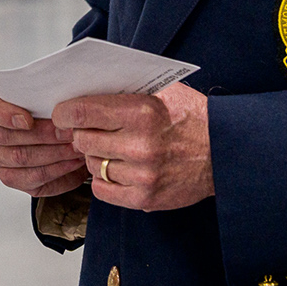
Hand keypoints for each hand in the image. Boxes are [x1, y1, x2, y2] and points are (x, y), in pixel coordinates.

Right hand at [0, 86, 88, 197]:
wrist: (58, 132)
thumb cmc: (49, 107)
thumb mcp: (45, 93)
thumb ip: (45, 91)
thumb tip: (62, 95)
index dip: (5, 115)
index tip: (27, 120)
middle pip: (7, 137)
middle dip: (43, 135)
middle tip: (68, 132)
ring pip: (20, 158)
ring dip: (54, 153)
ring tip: (76, 147)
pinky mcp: (11, 177)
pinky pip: (32, 177)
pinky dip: (57, 170)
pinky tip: (74, 162)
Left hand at [54, 82, 212, 212]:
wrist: (224, 151)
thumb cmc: (191, 116)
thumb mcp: (162, 90)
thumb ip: (125, 89)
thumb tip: (84, 88)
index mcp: (142, 111)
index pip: (83, 111)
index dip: (65, 112)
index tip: (62, 114)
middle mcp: (140, 144)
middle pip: (83, 140)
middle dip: (81, 134)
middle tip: (90, 131)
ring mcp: (142, 174)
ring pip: (92, 165)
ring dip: (96, 157)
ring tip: (111, 149)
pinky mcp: (145, 197)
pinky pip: (102, 190)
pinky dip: (104, 180)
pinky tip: (116, 169)